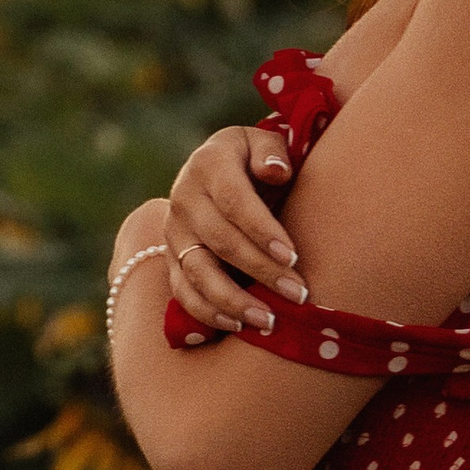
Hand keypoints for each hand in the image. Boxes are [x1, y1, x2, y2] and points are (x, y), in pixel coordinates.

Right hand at [167, 122, 306, 336]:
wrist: (216, 173)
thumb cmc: (253, 161)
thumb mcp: (263, 143)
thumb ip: (272, 152)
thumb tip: (276, 171)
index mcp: (209, 164)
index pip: (234, 200)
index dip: (262, 230)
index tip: (293, 256)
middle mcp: (185, 198)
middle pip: (221, 240)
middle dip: (261, 270)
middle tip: (298, 294)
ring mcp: (174, 231)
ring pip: (199, 272)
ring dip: (234, 300)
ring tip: (270, 321)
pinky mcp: (171, 259)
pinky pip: (183, 292)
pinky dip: (207, 313)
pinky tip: (238, 327)